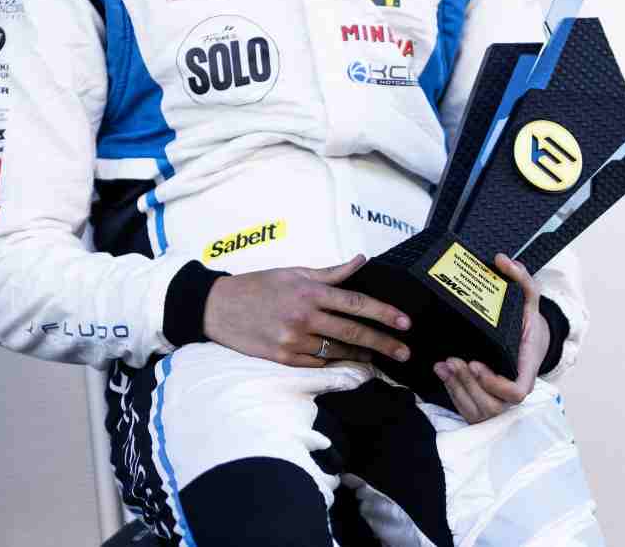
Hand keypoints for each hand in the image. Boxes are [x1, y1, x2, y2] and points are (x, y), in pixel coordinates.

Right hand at [201, 254, 411, 366]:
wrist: (219, 308)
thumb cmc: (259, 285)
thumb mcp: (294, 272)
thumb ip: (331, 272)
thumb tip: (361, 262)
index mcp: (310, 292)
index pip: (356, 303)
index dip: (384, 313)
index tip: (404, 322)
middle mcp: (304, 317)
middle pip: (354, 332)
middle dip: (384, 342)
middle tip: (405, 352)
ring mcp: (294, 340)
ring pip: (338, 350)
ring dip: (363, 354)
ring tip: (380, 356)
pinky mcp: (284, 358)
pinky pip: (319, 362)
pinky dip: (336, 361)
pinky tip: (350, 360)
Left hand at [434, 254, 548, 423]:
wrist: (530, 341)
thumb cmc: (528, 323)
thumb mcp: (530, 298)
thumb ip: (522, 278)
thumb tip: (502, 259)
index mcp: (527, 369)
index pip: (516, 392)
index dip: (496, 385)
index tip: (477, 364)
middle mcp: (514, 388)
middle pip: (493, 404)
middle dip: (469, 385)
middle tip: (453, 362)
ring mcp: (500, 399)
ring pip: (479, 409)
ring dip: (459, 389)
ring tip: (445, 365)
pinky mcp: (486, 401)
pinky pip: (469, 408)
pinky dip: (454, 393)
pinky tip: (443, 372)